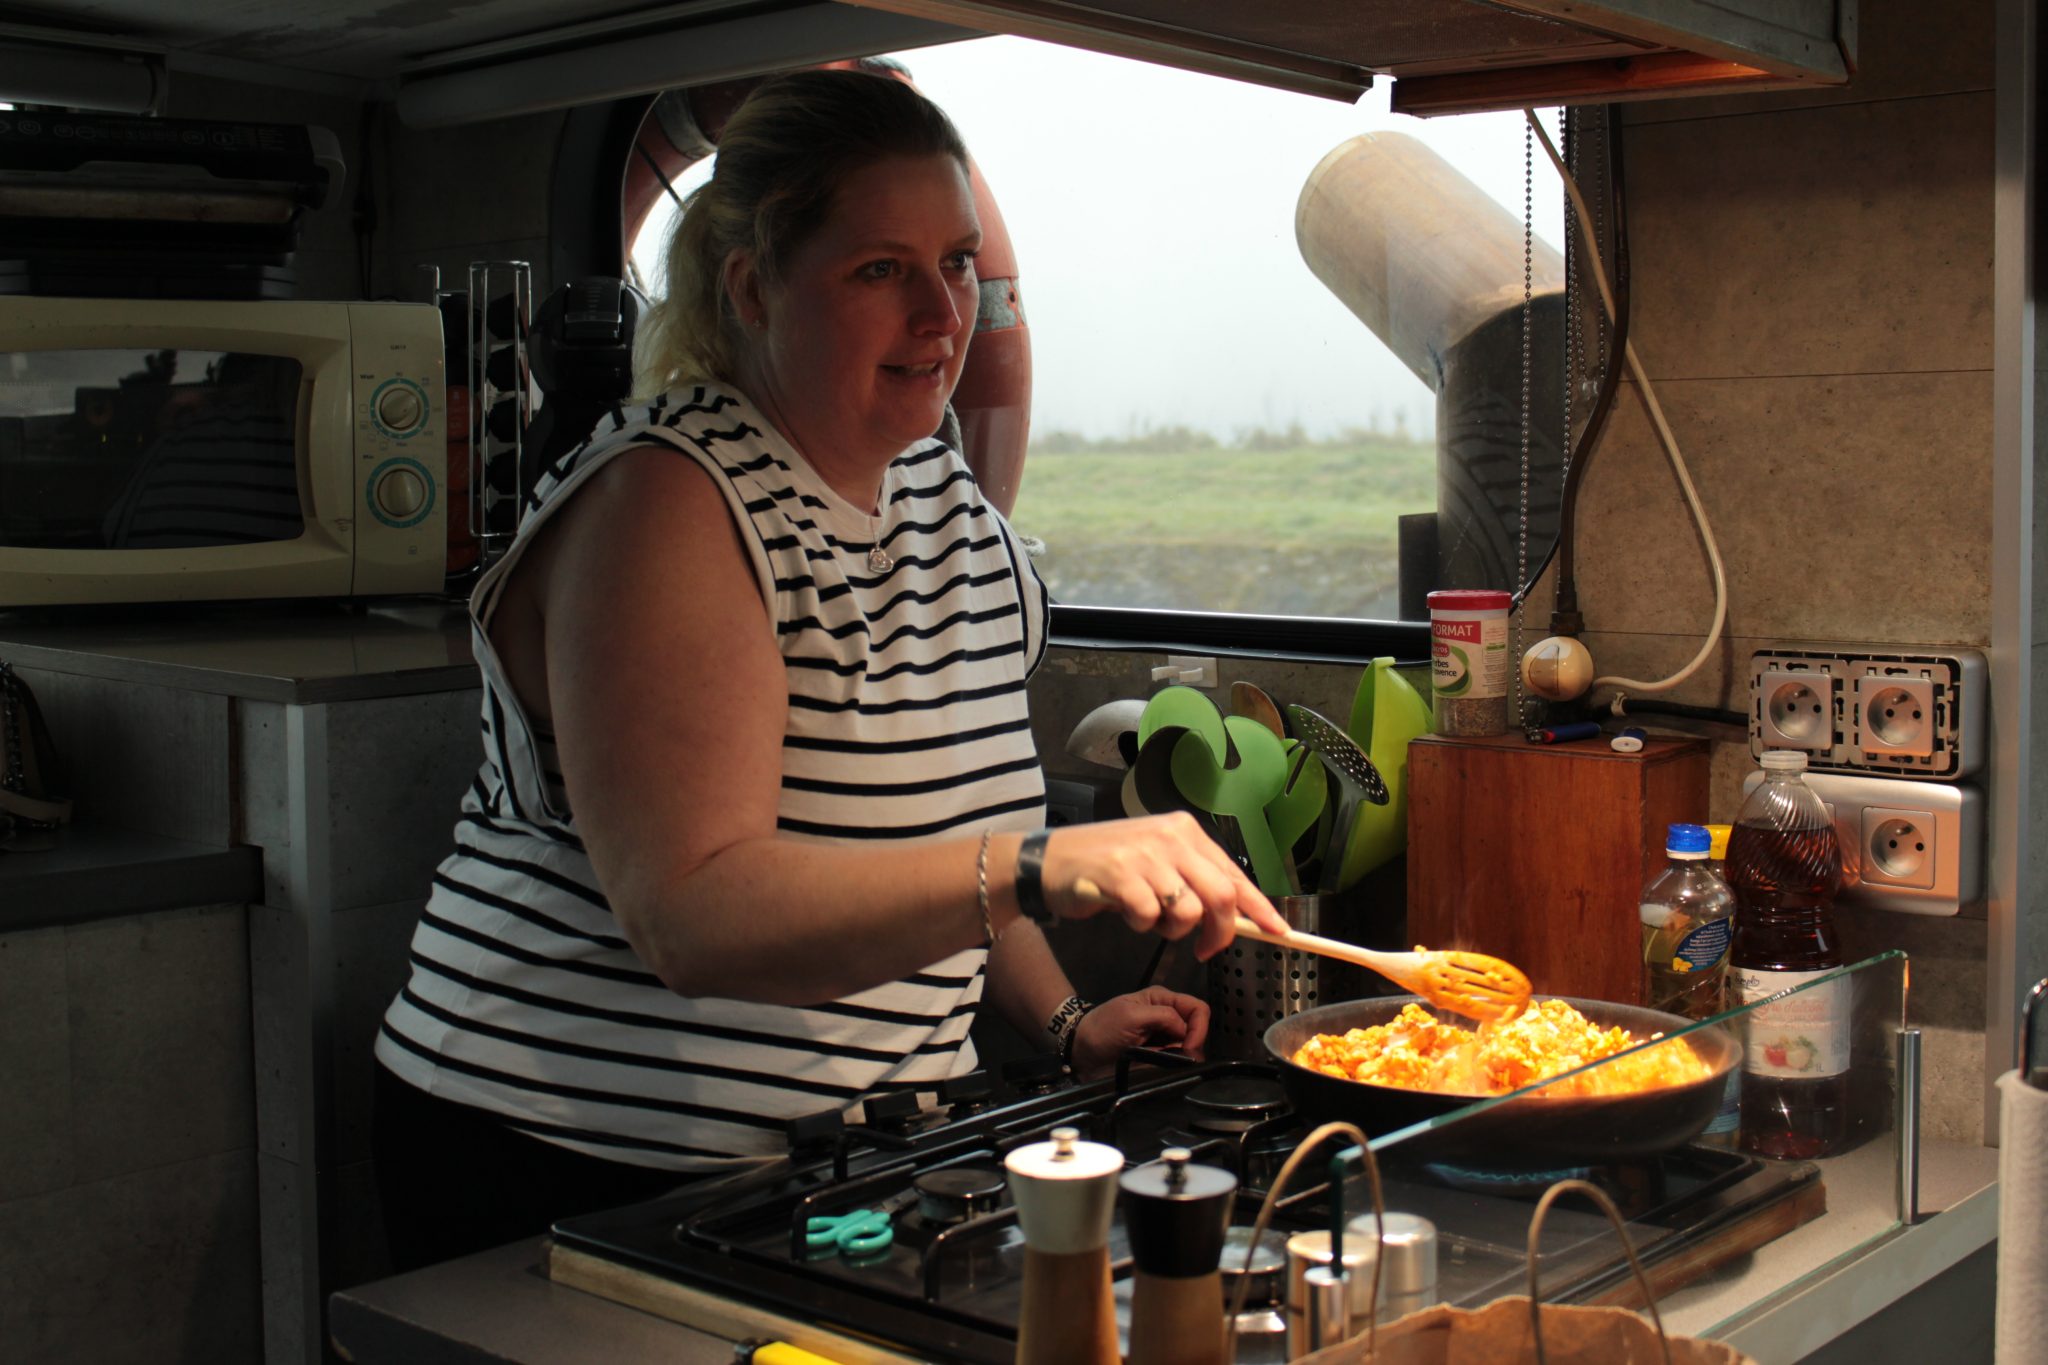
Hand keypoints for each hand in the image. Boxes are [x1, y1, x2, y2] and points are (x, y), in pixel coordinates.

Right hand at [1038, 813, 1286, 960]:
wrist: (1048, 861)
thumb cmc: (1106, 866)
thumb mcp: (1157, 864)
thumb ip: (1194, 883)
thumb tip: (1238, 916)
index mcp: (1184, 831)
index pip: (1234, 874)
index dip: (1259, 908)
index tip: (1280, 931)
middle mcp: (1169, 838)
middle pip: (1220, 895)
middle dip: (1219, 932)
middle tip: (1205, 948)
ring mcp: (1144, 855)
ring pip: (1187, 912)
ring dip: (1170, 929)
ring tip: (1148, 916)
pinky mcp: (1119, 875)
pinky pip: (1149, 917)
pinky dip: (1140, 925)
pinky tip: (1125, 911)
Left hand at [1069, 987, 1210, 1078]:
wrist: (1082, 1049)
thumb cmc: (1103, 1027)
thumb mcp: (1132, 1016)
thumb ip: (1163, 1016)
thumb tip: (1186, 1032)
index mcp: (1163, 1000)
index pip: (1198, 1008)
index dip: (1199, 1028)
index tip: (1188, 1047)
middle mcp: (1167, 1016)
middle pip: (1196, 1030)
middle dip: (1191, 1045)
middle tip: (1177, 1059)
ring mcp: (1163, 1037)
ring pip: (1188, 1047)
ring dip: (1181, 1057)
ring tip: (1164, 1063)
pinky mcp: (1158, 1055)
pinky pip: (1176, 1060)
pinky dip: (1173, 1065)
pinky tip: (1161, 1067)